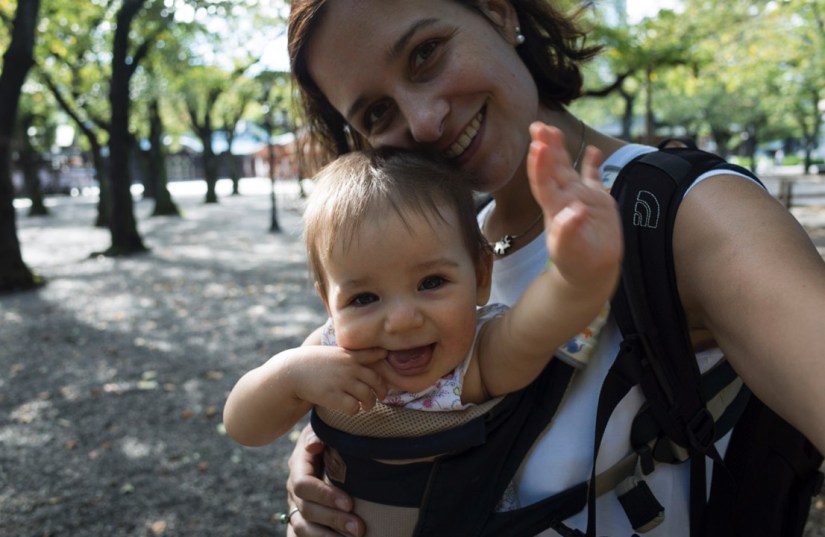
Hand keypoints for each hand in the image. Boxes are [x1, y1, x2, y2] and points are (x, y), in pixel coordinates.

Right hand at [286, 425, 364, 536]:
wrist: (325, 444)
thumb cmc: (330, 436)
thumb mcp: (323, 429)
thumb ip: (319, 435)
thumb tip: (313, 446)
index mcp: (298, 465)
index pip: (304, 485)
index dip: (325, 495)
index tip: (350, 503)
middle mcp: (294, 489)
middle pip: (306, 510)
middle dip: (333, 520)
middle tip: (359, 529)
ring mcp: (296, 505)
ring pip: (302, 527)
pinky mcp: (303, 519)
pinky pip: (299, 534)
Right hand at [293, 346, 388, 414]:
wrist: (292, 372)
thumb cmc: (315, 362)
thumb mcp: (335, 352)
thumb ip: (354, 355)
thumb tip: (379, 354)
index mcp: (350, 355)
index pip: (376, 354)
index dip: (385, 361)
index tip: (386, 368)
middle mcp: (349, 367)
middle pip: (377, 381)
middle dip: (381, 391)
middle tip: (379, 396)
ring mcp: (342, 382)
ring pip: (368, 397)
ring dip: (368, 403)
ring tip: (365, 405)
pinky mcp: (334, 397)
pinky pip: (354, 408)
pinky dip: (354, 410)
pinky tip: (350, 408)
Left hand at [527, 121, 622, 286]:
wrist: (589, 272)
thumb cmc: (576, 265)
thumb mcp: (571, 253)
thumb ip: (569, 233)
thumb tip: (573, 212)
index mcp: (556, 210)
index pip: (545, 183)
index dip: (541, 165)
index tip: (538, 145)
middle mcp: (565, 198)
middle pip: (552, 169)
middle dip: (545, 147)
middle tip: (537, 126)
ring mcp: (580, 197)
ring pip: (568, 168)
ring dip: (560, 149)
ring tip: (552, 128)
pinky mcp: (597, 201)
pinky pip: (594, 178)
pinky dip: (593, 164)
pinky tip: (594, 149)